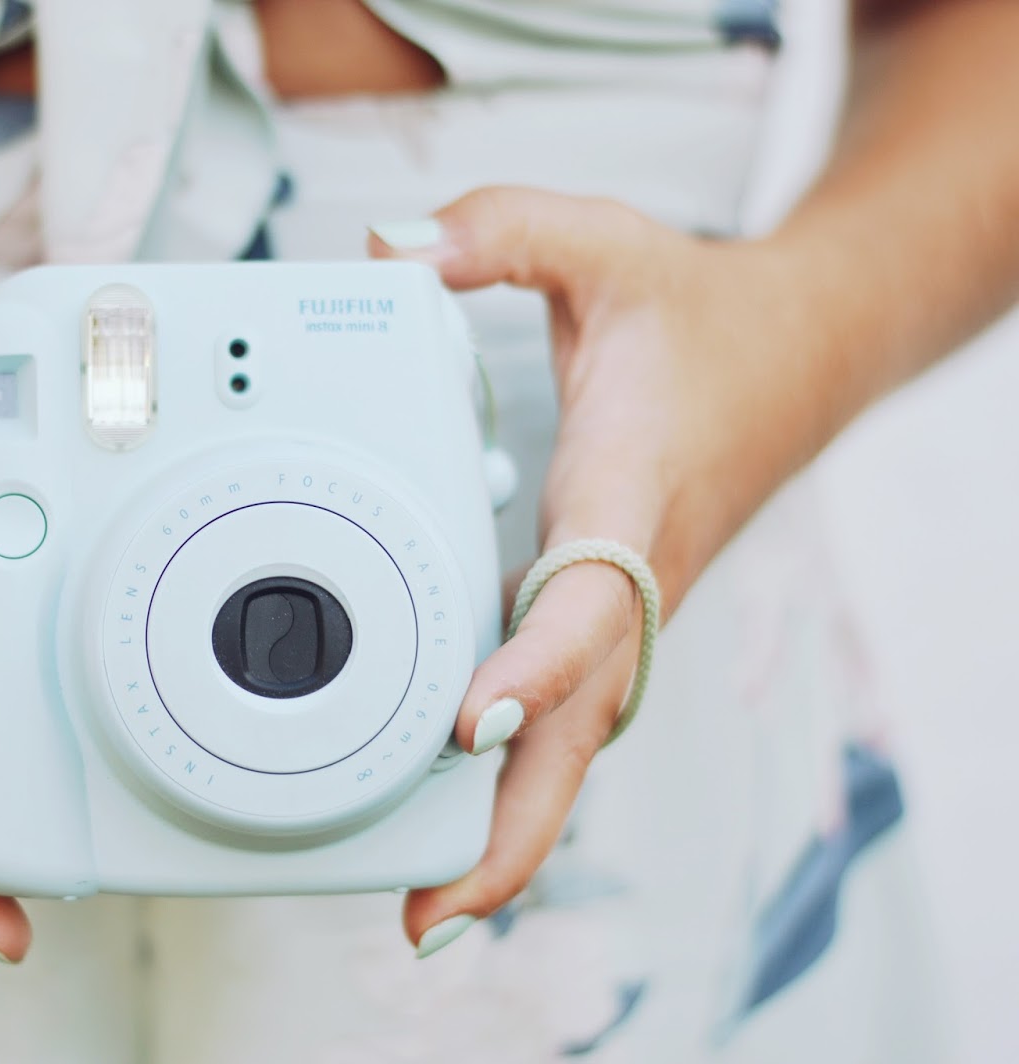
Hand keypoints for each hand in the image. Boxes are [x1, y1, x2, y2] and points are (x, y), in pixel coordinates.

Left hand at [370, 189, 831, 956]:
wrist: (799, 353)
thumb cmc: (695, 312)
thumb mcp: (599, 240)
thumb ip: (499, 229)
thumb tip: (387, 251)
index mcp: (629, 488)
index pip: (589, 594)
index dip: (533, 659)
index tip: (466, 720)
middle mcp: (632, 571)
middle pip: (585, 723)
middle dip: (519, 827)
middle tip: (438, 921)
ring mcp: (627, 606)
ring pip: (577, 735)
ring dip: (514, 823)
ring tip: (432, 912)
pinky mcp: (612, 614)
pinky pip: (566, 710)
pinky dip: (519, 773)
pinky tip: (459, 813)